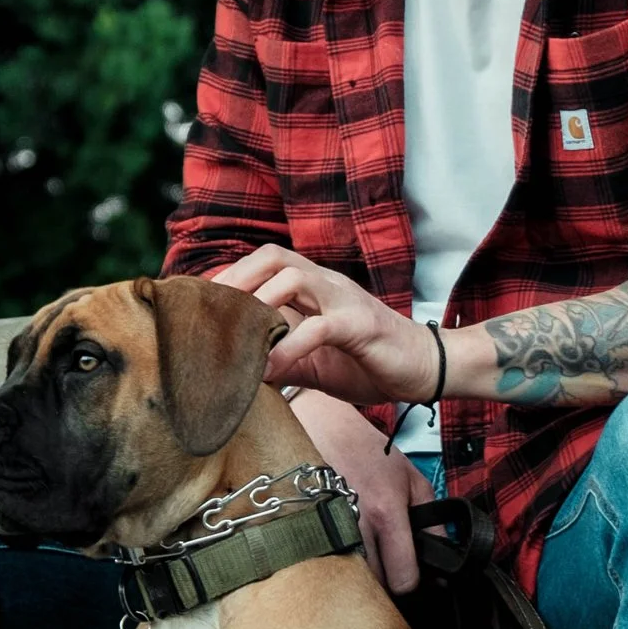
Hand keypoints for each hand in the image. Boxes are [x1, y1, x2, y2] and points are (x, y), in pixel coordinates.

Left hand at [212, 246, 441, 411]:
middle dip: (236, 277)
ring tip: (234, 336)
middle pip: (273, 256)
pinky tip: (270, 372)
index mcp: (315, 288)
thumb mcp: (315, 361)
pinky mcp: (362, 326)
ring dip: (257, 303)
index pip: (265, 264)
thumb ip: (281, 358)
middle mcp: (327, 284)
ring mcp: (345, 300)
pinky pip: (319, 327)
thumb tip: (239, 371)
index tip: (200, 305)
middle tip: (208, 311)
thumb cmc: (370, 361)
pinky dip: (289, 348)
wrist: (427, 368)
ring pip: (293, 278)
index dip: (230, 277)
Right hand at [284, 390, 430, 595]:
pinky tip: (344, 549)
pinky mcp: (307, 532)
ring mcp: (328, 531)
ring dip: (362, 575)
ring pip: (351, 580)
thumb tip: (443, 558)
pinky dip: (338, 565)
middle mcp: (356, 525)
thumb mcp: (413, 481)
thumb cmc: (369, 453)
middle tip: (389, 563)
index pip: (402, 578)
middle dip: (386, 580)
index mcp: (386, 513)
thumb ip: (434, 521)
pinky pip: (328, 566)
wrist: (324, 430)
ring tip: (367, 555)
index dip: (411, 582)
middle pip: (375, 585)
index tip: (411, 575)